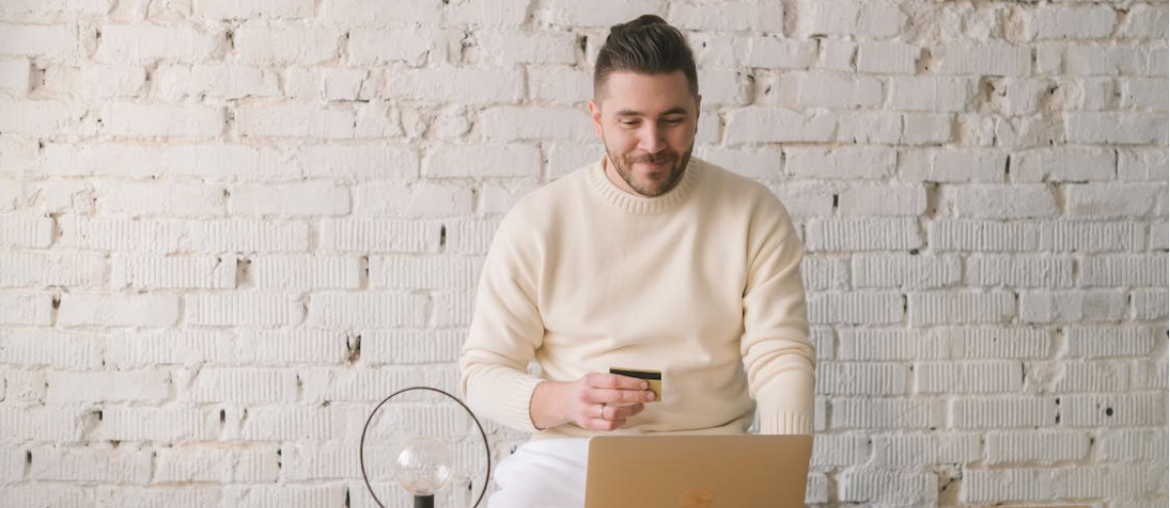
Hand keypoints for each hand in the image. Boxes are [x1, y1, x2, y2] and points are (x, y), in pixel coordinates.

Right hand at [529, 372, 656, 430]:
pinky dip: (621, 422)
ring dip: (632, 410)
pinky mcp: (587, 424)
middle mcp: (587, 395)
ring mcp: (586, 411)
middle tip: (650, 396)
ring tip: (640, 407)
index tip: (645, 385)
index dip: (632, 383)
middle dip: (637, 397)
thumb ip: (611, 381)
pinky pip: (609, 425)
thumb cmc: (585, 388)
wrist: (564, 401)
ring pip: (615, 413)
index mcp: (590, 380)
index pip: (614, 381)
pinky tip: (625, 417)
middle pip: (617, 397)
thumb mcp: (594, 379)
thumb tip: (638, 384)